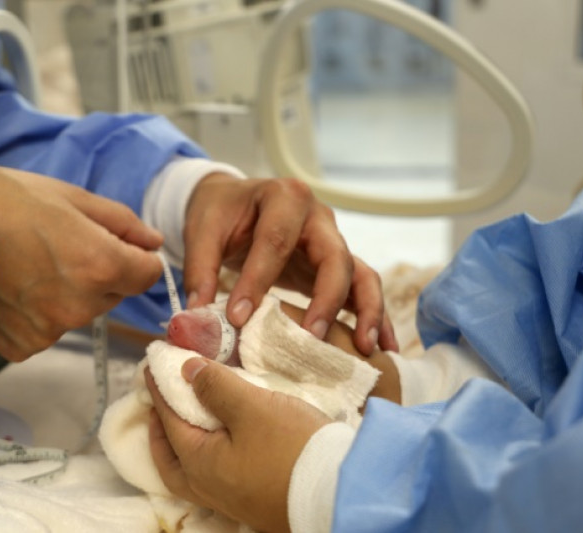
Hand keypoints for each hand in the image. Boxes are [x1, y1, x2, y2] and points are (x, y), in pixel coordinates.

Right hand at [0, 166, 163, 360]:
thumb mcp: (69, 196)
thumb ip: (121, 223)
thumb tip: (152, 242)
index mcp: (99, 265)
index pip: (148, 275)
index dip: (135, 256)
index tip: (115, 243)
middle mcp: (79, 305)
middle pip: (114, 294)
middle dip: (100, 272)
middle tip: (57, 244)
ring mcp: (49, 330)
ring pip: (81, 311)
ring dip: (69, 292)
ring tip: (30, 262)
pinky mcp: (21, 345)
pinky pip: (48, 329)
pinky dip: (38, 312)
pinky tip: (14, 285)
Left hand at [146, 358, 330, 532]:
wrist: (340, 494)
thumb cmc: (293, 448)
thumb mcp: (252, 407)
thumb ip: (216, 387)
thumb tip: (186, 371)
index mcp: (198, 463)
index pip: (168, 419)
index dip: (159, 389)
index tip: (151, 365)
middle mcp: (208, 488)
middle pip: (170, 459)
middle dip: (161, 429)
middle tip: (160, 403)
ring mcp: (232, 500)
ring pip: (192, 473)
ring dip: (184, 445)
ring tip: (190, 421)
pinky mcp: (254, 501)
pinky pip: (216, 477)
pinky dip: (208, 455)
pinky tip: (225, 443)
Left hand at [183, 173, 397, 353]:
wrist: (235, 201)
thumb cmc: (221, 213)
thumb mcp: (203, 230)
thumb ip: (200, 269)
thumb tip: (199, 314)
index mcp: (284, 198)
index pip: (275, 240)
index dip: (258, 280)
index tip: (238, 319)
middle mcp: (318, 217)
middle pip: (335, 257)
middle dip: (326, 299)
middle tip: (312, 337)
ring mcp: (334, 241)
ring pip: (362, 274)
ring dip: (367, 311)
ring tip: (365, 348)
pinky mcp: (338, 266)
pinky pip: (364, 289)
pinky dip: (376, 317)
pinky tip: (383, 348)